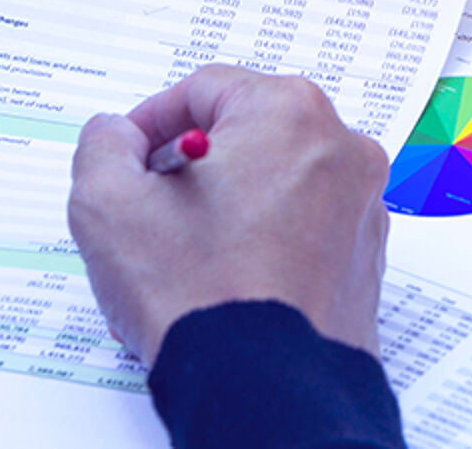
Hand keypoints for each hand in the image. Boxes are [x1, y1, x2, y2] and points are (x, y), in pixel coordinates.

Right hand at [68, 65, 390, 365]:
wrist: (266, 381)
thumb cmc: (202, 292)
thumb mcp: (109, 204)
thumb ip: (103, 147)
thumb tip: (116, 135)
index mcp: (290, 113)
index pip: (204, 90)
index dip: (152, 122)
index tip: (129, 156)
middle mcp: (343, 148)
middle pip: (250, 131)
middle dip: (197, 162)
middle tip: (156, 203)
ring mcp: (363, 202)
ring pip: (281, 178)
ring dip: (234, 198)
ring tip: (191, 247)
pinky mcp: (367, 252)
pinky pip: (308, 222)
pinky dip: (270, 234)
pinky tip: (231, 272)